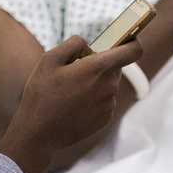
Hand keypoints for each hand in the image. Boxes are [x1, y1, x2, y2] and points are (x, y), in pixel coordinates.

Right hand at [0, 35, 142, 172]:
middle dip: (100, 64)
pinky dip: (94, 98)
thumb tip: (88, 44)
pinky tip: (74, 104)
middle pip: (116, 66)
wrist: (39, 133)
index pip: (133, 50)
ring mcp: (109, 104)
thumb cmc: (42, 94)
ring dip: (96, 82)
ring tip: (70, 90)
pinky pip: (105, 100)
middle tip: (76, 70)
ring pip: (109, 84)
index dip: (132, 42)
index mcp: (98, 68)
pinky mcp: (106, 118)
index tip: (126, 39)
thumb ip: (73, 44)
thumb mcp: (50, 59)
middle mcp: (109, 86)